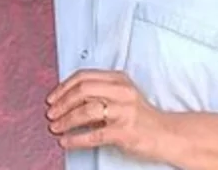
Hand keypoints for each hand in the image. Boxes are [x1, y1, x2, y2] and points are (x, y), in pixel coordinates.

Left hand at [46, 70, 168, 161]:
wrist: (166, 134)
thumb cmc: (140, 116)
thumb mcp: (121, 95)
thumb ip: (99, 92)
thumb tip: (66, 100)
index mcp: (118, 79)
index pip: (84, 76)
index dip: (63, 87)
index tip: (52, 98)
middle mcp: (121, 92)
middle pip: (82, 91)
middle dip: (62, 103)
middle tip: (50, 113)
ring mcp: (124, 111)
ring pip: (86, 111)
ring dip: (65, 120)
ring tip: (55, 127)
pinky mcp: (125, 132)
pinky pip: (94, 135)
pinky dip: (76, 138)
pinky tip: (66, 141)